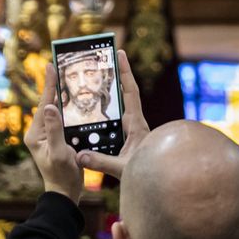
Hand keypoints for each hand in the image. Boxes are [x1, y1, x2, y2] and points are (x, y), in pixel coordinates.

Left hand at [25, 64, 82, 203]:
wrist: (65, 193)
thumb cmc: (62, 175)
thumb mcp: (59, 153)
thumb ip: (55, 130)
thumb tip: (48, 107)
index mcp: (35, 134)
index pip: (44, 104)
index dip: (49, 85)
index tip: (50, 65)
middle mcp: (38, 132)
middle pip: (48, 104)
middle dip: (55, 86)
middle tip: (60, 65)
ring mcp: (46, 135)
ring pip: (55, 110)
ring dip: (61, 95)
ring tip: (67, 76)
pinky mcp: (55, 138)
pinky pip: (61, 118)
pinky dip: (67, 107)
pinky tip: (74, 98)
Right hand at [75, 49, 148, 178]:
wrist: (158, 185)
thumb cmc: (146, 175)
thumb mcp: (122, 168)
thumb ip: (101, 162)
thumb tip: (79, 155)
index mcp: (137, 125)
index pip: (131, 93)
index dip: (125, 72)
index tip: (120, 53)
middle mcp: (134, 124)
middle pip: (123, 95)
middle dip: (113, 78)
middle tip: (101, 60)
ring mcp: (130, 131)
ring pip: (116, 109)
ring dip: (105, 97)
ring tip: (89, 83)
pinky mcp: (126, 140)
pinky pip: (112, 122)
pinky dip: (101, 116)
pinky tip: (87, 117)